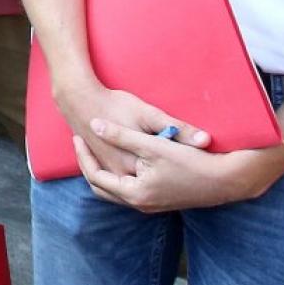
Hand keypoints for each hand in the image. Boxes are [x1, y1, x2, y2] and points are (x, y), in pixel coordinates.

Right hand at [52, 80, 206, 177]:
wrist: (78, 100)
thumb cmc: (114, 104)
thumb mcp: (149, 115)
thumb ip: (176, 129)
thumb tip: (205, 141)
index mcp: (132, 168)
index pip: (168, 178)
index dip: (186, 171)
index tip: (199, 160)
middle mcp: (120, 176)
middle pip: (151, 184)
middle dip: (172, 177)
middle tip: (188, 164)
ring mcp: (111, 171)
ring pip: (136, 183)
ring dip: (153, 177)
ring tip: (172, 163)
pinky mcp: (104, 163)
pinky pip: (124, 176)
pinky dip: (139, 171)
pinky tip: (149, 158)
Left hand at [73, 122, 282, 213]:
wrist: (228, 179)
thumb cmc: (191, 161)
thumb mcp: (152, 144)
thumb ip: (121, 136)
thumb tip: (94, 125)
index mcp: (134, 193)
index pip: (95, 176)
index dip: (83, 156)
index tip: (78, 136)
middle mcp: (140, 204)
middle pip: (102, 187)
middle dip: (90, 166)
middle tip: (82, 145)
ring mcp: (152, 205)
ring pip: (117, 189)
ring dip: (105, 172)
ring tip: (97, 149)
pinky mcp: (162, 200)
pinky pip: (131, 189)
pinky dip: (121, 175)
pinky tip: (123, 157)